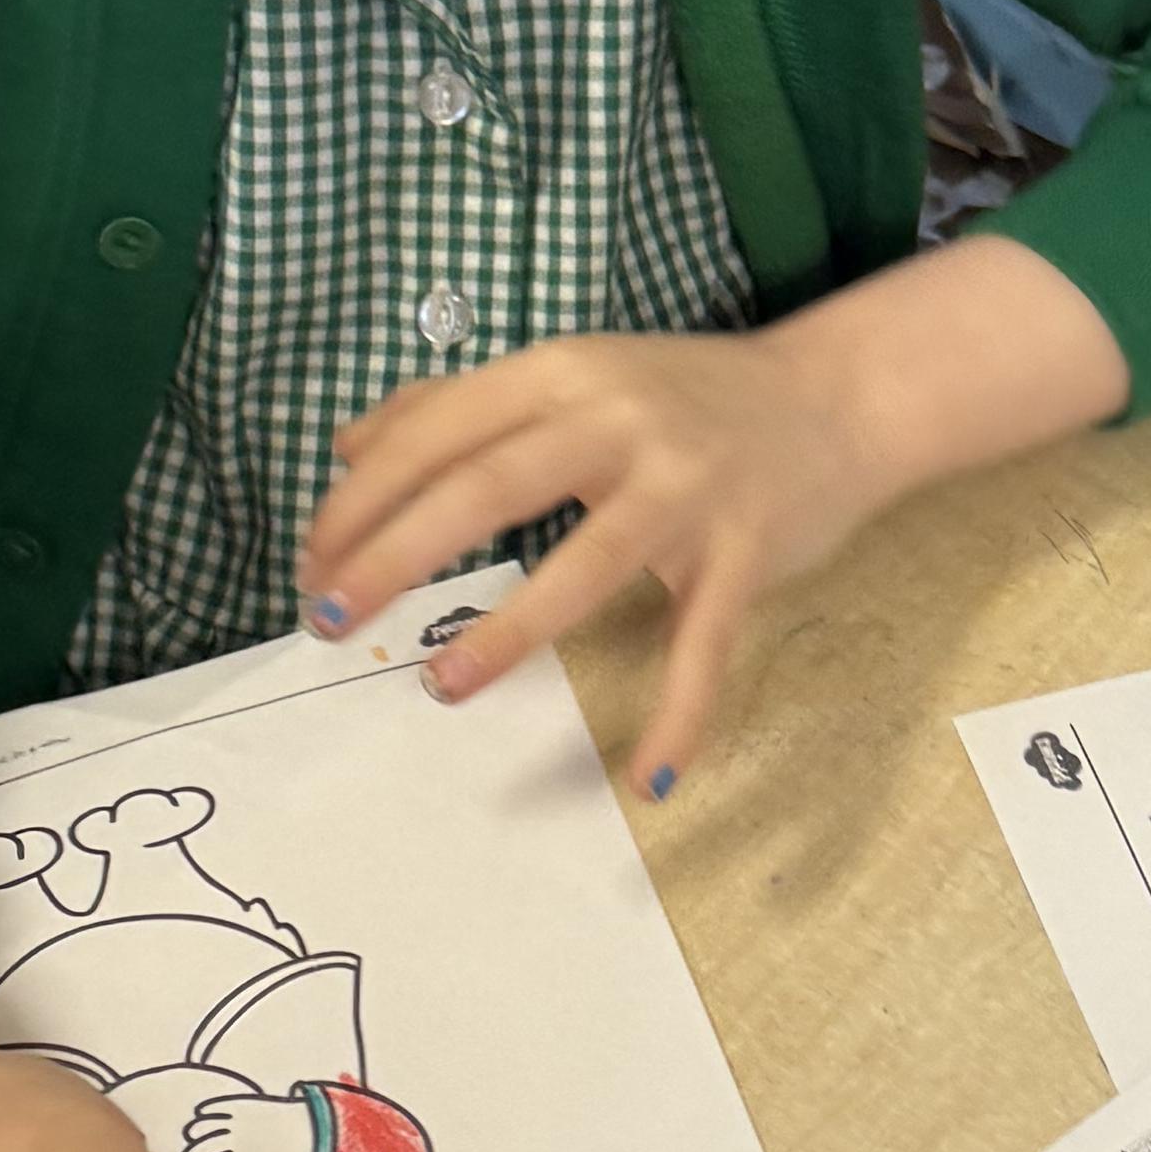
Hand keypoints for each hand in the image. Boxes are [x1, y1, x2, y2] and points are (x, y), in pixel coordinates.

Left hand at [298, 238, 1125, 797]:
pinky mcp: (748, 552)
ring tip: (439, 685)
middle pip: (486, 485)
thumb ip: (461, 403)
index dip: (361, 497)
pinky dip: (679, 717)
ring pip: (585, 565)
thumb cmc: (688, 396)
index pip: (437, 431)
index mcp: (563, 373)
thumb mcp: (573, 373)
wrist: (839, 395)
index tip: (311, 560)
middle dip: (395, 554)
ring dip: (507, 632)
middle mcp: (619, 421)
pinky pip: (705, 647)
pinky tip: (647, 778)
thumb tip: (347, 445)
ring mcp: (688, 489)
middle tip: (329, 616)